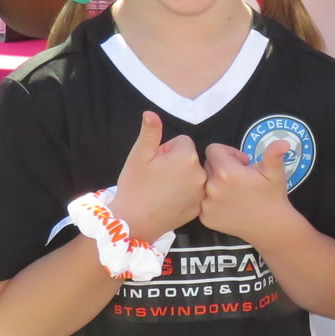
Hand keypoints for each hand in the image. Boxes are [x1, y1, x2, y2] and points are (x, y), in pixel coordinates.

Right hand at [110, 111, 204, 239]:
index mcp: (187, 156)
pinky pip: (195, 193)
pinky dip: (185, 194)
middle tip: (157, 177)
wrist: (133, 222)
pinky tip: (168, 201)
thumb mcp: (138, 156)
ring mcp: (202, 193)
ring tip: (162, 189)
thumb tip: (151, 112)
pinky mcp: (199, 208)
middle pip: (189, 158)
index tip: (155, 163)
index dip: (166, 150)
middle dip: (175, 162)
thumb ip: (150, 132)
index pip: (182, 142)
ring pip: (193, 175)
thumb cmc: (134, 186)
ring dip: (182, 177)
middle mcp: (201, 173)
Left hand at [198, 140, 296, 243]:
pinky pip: (202, 201)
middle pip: (207, 165)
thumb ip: (274, 154)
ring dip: (214, 183)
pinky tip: (228, 205)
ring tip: (232, 191)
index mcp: (227, 171)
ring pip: (203, 184)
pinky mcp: (205, 217)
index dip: (229, 152)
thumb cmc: (273, 196)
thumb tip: (284, 142)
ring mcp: (206, 204)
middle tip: (238, 177)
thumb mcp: (275, 172)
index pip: (214, 149)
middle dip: (221, 166)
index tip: (242, 163)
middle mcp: (212, 187)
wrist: (271, 226)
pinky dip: (212, 201)